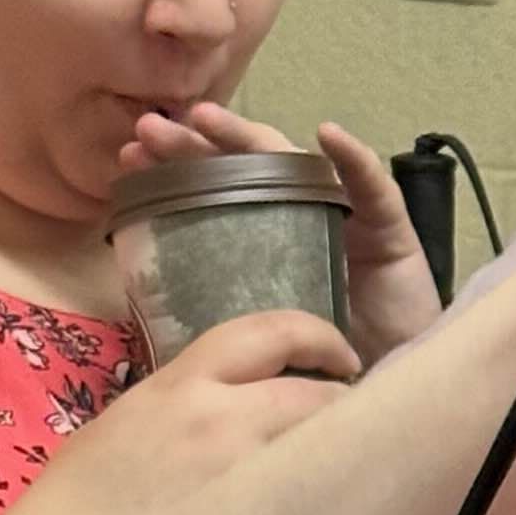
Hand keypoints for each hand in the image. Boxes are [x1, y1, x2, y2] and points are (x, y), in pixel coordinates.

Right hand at [10, 300, 356, 514]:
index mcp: (178, 386)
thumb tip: (225, 410)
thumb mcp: (120, 429)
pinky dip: (331, 500)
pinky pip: (316, 504)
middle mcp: (219, 421)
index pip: (267, 332)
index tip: (341, 356)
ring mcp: (242, 479)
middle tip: (365, 418)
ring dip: (347, 451)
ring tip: (352, 468)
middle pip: (318, 391)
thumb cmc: (68, 512)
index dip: (318, 335)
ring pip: (327, 446)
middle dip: (349, 401)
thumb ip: (178, 410)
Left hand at [118, 99, 441, 364]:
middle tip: (148, 126)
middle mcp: (301, 222)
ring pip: (295, 163)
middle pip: (244, 170)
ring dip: (251, 136)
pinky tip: (329, 135)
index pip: (214, 196)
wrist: (390, 397)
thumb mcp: (255, 341)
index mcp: (265, 245)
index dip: (173, 175)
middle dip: (195, 143)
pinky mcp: (390, 230)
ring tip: (207, 117)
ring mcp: (346, 219)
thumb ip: (219, 313)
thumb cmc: (323, 375)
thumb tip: (147, 301)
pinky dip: (353, 158)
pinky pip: (373, 186)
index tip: (125, 161)